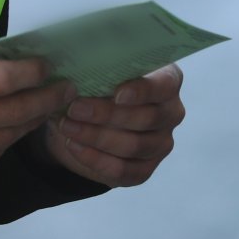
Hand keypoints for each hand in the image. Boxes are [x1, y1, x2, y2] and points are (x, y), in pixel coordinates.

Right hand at [0, 32, 76, 186]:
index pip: (2, 79)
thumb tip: (5, 54)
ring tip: (43, 109)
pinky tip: (11, 131)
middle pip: (12, 112)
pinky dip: (2, 144)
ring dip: (28, 123)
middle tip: (64, 91)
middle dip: (45, 99)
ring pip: (3, 139)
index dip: (33, 73)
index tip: (48, 67)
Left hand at [44, 63, 185, 186]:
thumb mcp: (99, 71)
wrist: (86, 120)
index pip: (164, 85)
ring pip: (133, 146)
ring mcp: (161, 144)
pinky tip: (74, 146)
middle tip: (76, 108)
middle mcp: (171, 112)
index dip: (143, 91)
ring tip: (68, 126)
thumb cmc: (97, 86)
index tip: (117, 94)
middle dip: (107, 114)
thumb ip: (99, 68)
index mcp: (167, 81)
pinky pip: (124, 170)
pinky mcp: (145, 170)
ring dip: (96, 137)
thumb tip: (79, 70)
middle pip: (146, 117)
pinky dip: (95, 159)